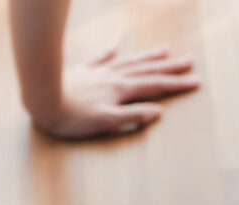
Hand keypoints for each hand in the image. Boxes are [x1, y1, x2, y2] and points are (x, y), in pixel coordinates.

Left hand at [33, 44, 200, 138]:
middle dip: (169, 68)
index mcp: (120, 90)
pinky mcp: (79, 72)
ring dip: (146, 58)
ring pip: (127, 62)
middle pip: (145, 71)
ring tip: (164, 50)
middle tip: (190, 61)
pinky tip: (114, 47)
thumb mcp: (104, 122)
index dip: (176, 85)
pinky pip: (97, 59)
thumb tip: (158, 112)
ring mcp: (96, 73)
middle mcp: (112, 77)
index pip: (154, 87)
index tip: (196, 82)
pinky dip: (108, 53)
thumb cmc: (72, 118)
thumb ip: (131, 117)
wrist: (42, 100)